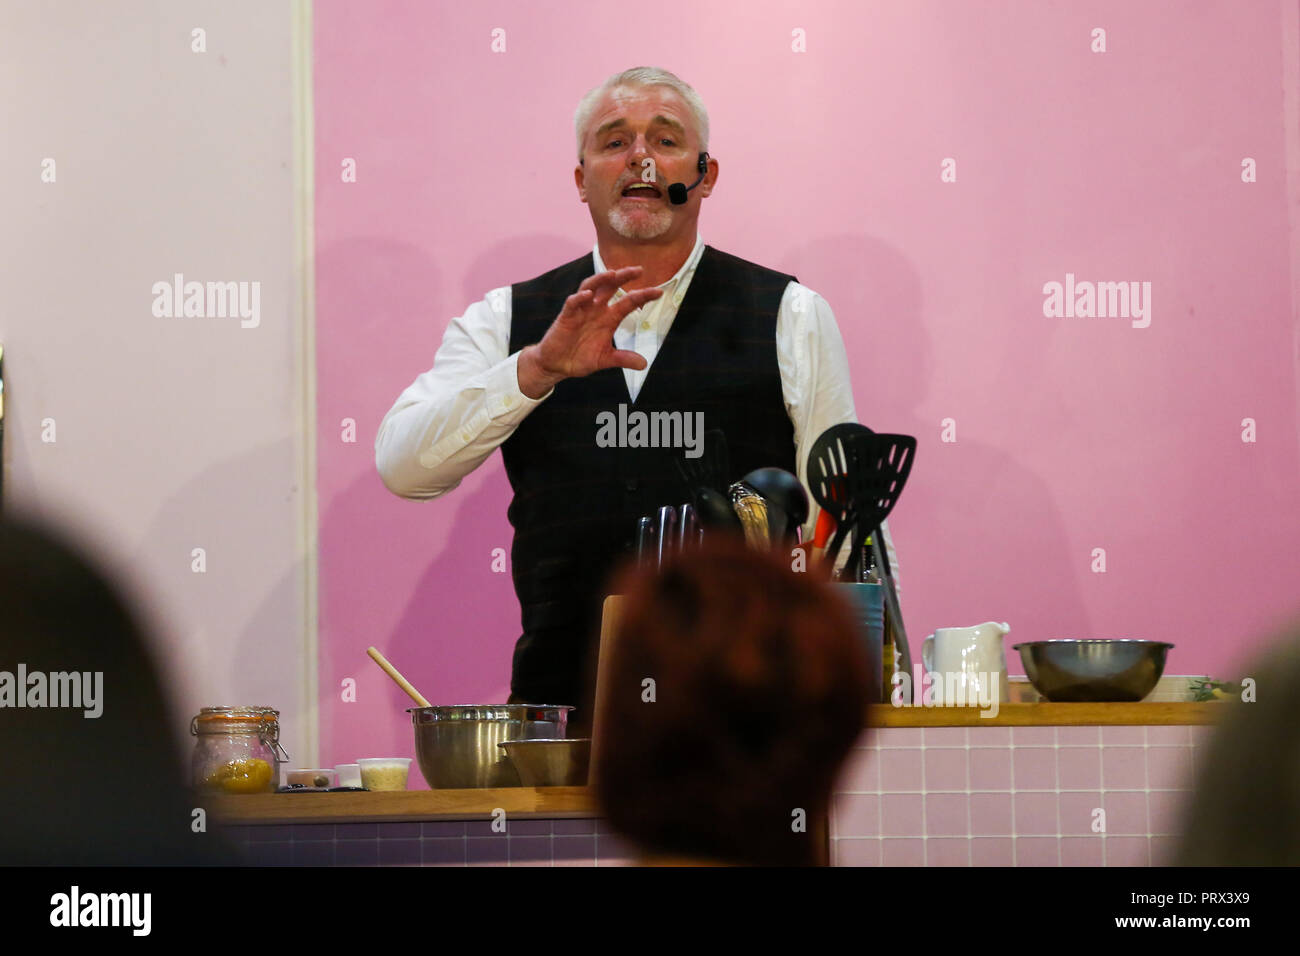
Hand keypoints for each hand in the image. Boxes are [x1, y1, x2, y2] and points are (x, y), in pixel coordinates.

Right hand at [517, 267, 662, 398]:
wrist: (557, 365)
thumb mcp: (605, 359)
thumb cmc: (580, 357)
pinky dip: (579, 298)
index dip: (643, 296)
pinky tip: (588, 295)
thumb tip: (644, 364)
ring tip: (613, 274)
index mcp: (608, 318)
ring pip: (591, 287)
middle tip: (638, 270)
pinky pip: (572, 303)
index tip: (659, 292)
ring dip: (601, 279)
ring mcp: (581, 311)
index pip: (628, 302)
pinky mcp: (566, 317)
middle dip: (623, 276)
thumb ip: (623, 359)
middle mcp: (596, 310)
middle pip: (611, 286)